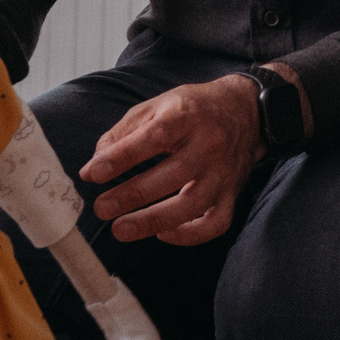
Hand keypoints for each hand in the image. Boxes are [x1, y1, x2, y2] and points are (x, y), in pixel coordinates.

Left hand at [80, 73, 264, 245]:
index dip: (121, 157)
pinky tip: (163, 233)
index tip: (93, 173)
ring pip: (193, 204)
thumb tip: (97, 160)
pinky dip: (190, 234)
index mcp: (188, 116)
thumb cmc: (194, 108)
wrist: (246, 111)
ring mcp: (224, 172)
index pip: (154, 138)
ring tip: (120, 230)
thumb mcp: (159, 104)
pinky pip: (216, 223)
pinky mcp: (233, 193)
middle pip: (173, 175)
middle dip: (132, 195)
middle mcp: (210, 145)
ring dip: (154, 220)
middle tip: (101, 209)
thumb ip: (126, 130)